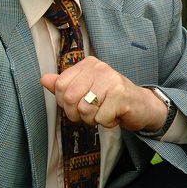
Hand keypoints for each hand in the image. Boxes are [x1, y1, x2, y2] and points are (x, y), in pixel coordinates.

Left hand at [40, 56, 166, 130]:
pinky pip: (100, 118)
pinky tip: (115, 116)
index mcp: (88, 64)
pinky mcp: (120, 94)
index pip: (60, 85)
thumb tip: (44, 79)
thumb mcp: (87, 89)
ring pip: (84, 110)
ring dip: (94, 119)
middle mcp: (99, 68)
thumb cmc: (112, 98)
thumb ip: (65, 85)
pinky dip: (107, 123)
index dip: (66, 103)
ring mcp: (111, 79)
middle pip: (70, 99)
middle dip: (78, 114)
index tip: (80, 105)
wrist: (142, 106)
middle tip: (92, 113)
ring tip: (105, 112)